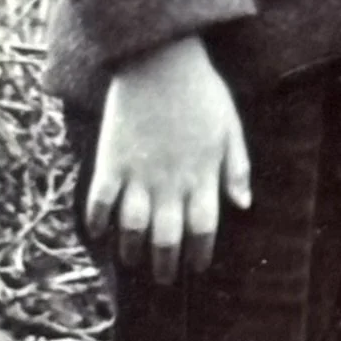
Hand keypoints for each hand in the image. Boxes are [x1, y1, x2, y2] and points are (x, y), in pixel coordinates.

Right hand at [88, 36, 252, 282]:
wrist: (160, 61)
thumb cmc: (201, 92)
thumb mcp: (231, 129)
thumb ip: (237, 170)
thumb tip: (242, 206)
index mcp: (202, 177)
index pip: (204, 229)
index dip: (200, 253)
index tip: (197, 266)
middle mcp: (170, 184)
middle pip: (167, 238)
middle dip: (166, 265)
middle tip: (164, 279)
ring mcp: (138, 175)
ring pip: (132, 228)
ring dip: (131, 251)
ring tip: (131, 260)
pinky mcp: (110, 162)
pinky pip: (100, 202)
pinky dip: (97, 221)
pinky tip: (98, 232)